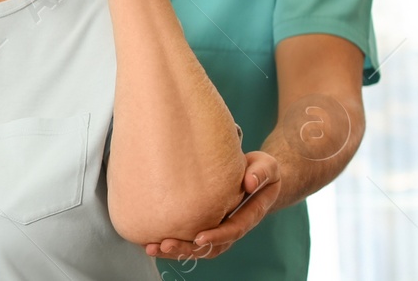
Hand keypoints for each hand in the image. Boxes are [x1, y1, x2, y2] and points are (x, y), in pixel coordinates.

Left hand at [147, 151, 281, 260]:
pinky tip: (150, 241)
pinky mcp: (204, 223)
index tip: (199, 238)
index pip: (234, 230)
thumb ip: (261, 173)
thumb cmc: (260, 170)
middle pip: (211, 247)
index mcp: (249, 214)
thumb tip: (249, 183)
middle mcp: (233, 226)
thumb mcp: (267, 166)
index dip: (217, 236)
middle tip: (165, 245)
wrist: (255, 175)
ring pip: (198, 248)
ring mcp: (218, 228)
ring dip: (175, 250)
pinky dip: (171, 243)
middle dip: (188, 249)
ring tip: (152, 248)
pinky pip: (189, 239)